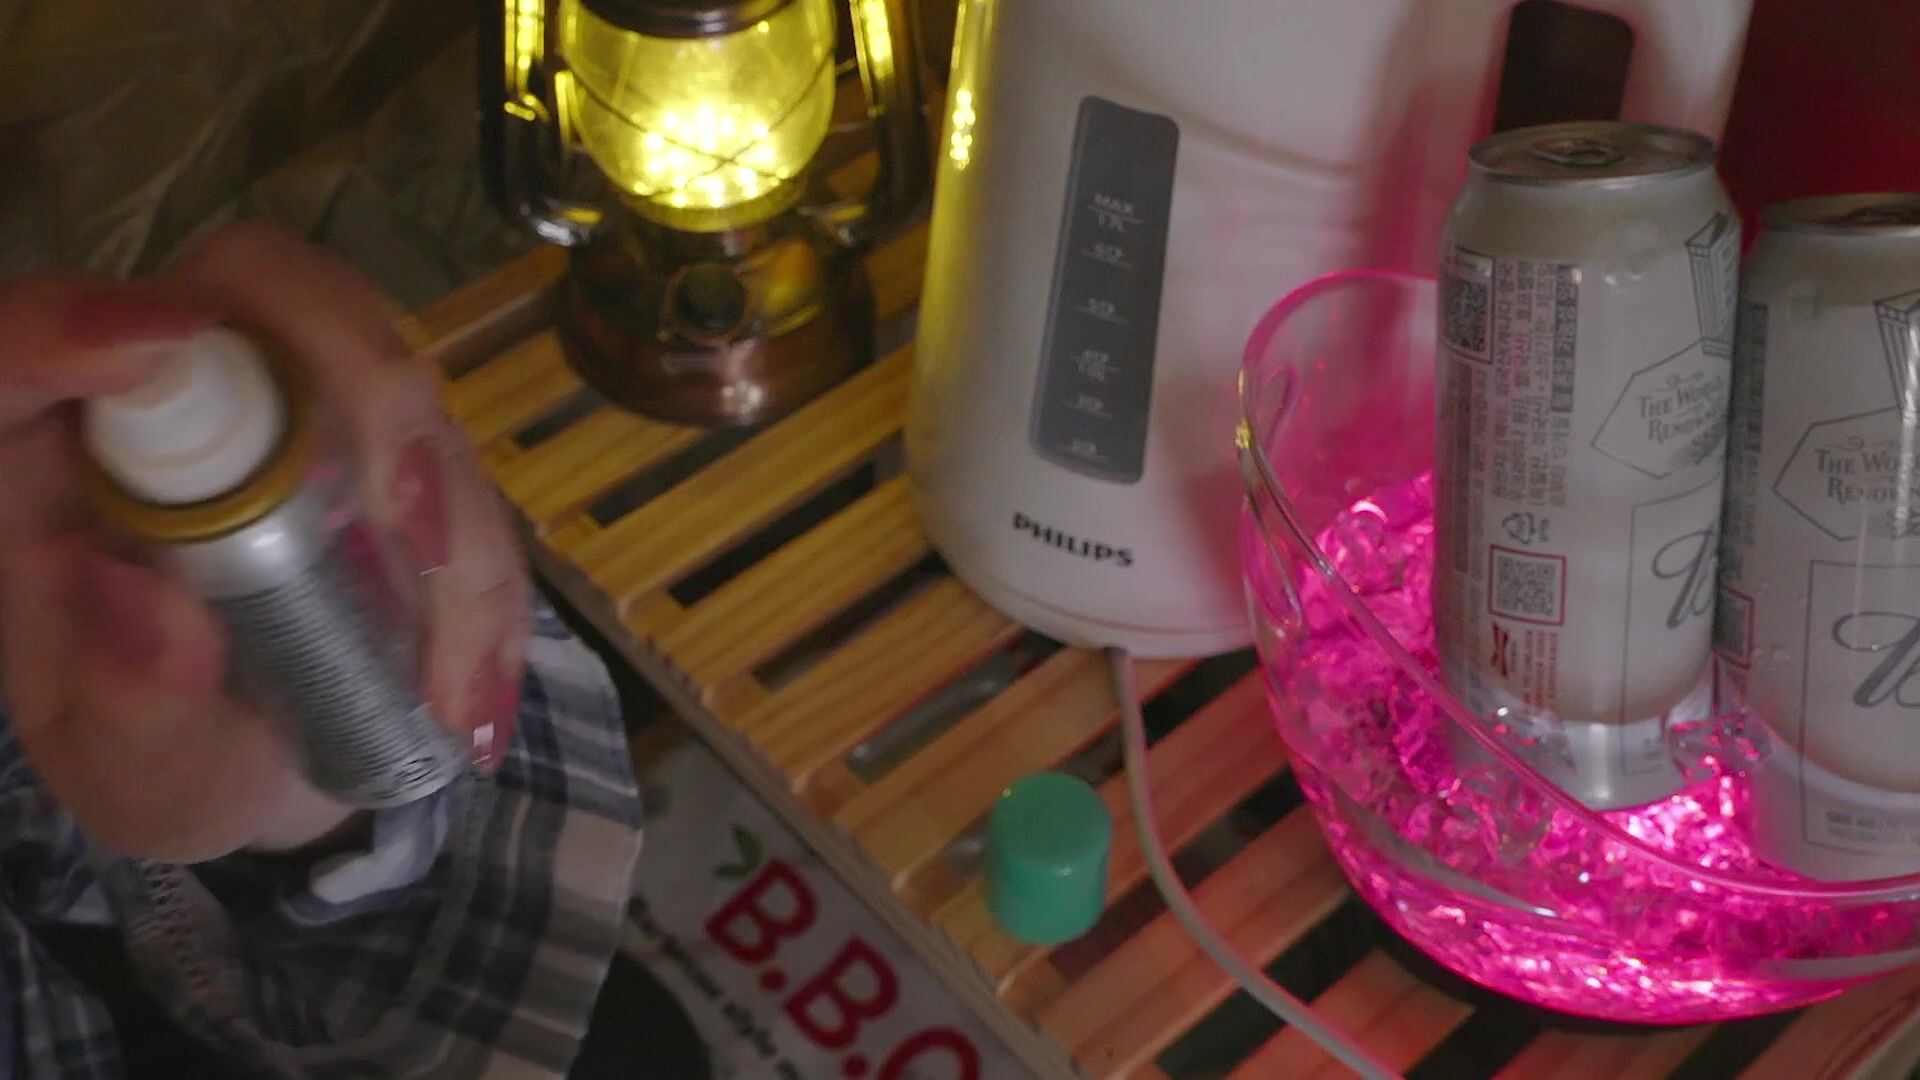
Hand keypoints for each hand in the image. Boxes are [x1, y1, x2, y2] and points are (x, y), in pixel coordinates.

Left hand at [0, 221, 530, 863]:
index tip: (155, 344)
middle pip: (258, 287)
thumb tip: (146, 605)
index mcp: (50, 456)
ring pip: (390, 369)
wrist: (277, 768)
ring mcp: (300, 404)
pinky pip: (461, 461)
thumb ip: (127, 705)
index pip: (27, 339)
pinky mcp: (392, 440)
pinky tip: (474, 694)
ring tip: (446, 682)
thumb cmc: (171, 758)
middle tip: (404, 517)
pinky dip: (487, 575)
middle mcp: (178, 399)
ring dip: (445, 505)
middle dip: (357, 376)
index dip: (79, 322)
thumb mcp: (133, 777)